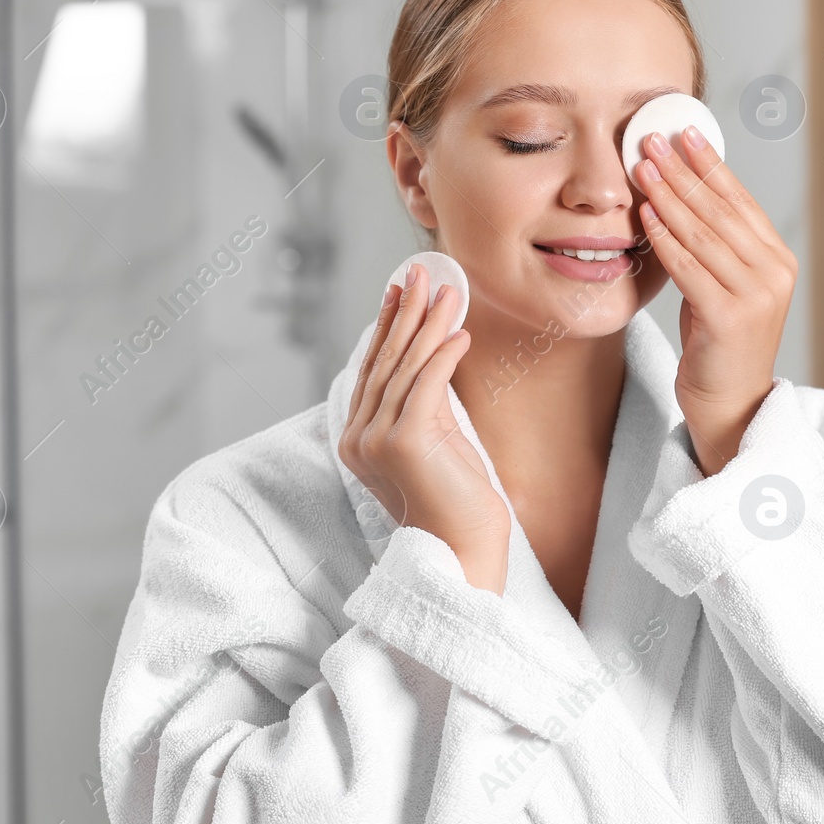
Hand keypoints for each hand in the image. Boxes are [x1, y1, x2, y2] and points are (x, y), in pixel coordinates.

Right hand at [338, 262, 508, 591]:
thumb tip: (434, 352)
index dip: (387, 325)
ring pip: (404, 367)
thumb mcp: (435, 440)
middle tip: (419, 271)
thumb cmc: (457, 501)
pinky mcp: (404, 442)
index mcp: (357, 439)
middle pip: (384, 360)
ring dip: (427, 323)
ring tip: (447, 291)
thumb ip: (424, 402)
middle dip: (403, 311)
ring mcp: (376, 441)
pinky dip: (443, 354)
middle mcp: (358, 438)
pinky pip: (425, 385)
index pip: (373, 369)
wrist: (465, 552)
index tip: (400, 288)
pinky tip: (460, 332)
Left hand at [635, 126, 796, 475]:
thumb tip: (680, 193)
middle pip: (720, 209)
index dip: (710, 164)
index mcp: (777, 260)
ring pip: (703, 233)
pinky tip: (645, 214)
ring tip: (641, 165)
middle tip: (651, 138)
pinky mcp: (731, 317)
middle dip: (683, 170)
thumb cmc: (718, 348)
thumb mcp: (720, 287)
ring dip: (668, 195)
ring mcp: (757, 295)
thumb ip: (712, 248)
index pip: (739, 200)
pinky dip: (665, 237)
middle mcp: (774, 273)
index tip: (683, 132)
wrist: (730, 408)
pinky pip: (689, 266)